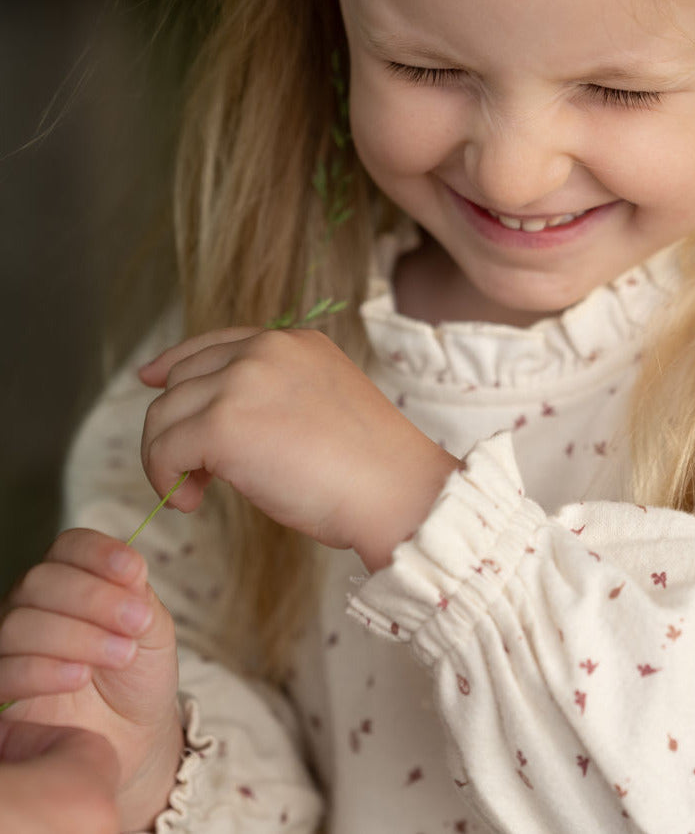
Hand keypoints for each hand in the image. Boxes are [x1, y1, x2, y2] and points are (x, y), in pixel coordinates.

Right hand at [0, 530, 182, 830]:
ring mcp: (13, 646)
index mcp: (74, 578)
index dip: (99, 553)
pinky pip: (5, 671)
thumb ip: (136, 595)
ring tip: (121, 655)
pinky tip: (81, 676)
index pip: (69, 546)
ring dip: (78, 636)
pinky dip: (45, 670)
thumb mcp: (151, 627)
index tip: (135, 571)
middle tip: (137, 622)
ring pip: (21, 624)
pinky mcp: (2, 688)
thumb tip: (129, 567)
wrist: (134, 732)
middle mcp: (36, 605)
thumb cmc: (140, 670)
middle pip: (41, 581)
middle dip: (94, 598)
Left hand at [139, 327, 459, 569]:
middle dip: (176, 424)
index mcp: (295, 341)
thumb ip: (275, 396)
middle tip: (194, 472)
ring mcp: (242, 382)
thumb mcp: (322, 405)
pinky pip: (163, 449)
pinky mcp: (223, 423)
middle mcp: (265, 349)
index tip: (151, 379)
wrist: (395, 491)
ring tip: (194, 493)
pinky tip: (191, 501)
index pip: (214, 343)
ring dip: (166, 456)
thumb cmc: (370, 467)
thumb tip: (216, 423)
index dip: (175, 363)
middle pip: (181, 378)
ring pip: (163, 414)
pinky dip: (164, 478)